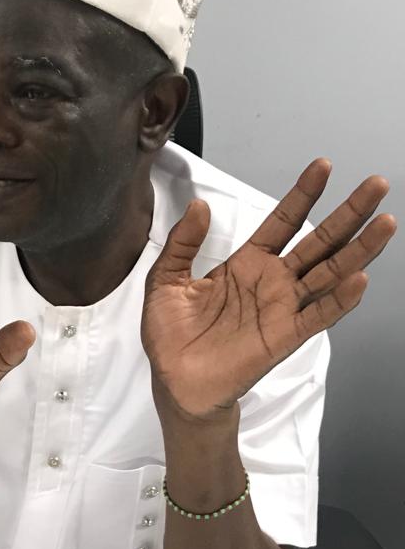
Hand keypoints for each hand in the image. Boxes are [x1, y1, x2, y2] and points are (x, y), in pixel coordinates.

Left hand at [141, 159, 396, 421]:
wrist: (172, 381)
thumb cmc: (170, 334)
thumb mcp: (166, 279)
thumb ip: (184, 242)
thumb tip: (199, 205)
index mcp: (246, 264)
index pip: (282, 223)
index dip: (302, 195)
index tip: (323, 166)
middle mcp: (272, 282)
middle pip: (318, 242)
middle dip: (348, 214)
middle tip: (376, 184)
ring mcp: (283, 308)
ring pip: (329, 273)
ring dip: (358, 250)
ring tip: (385, 223)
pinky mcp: (284, 337)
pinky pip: (318, 315)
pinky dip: (340, 299)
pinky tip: (360, 278)